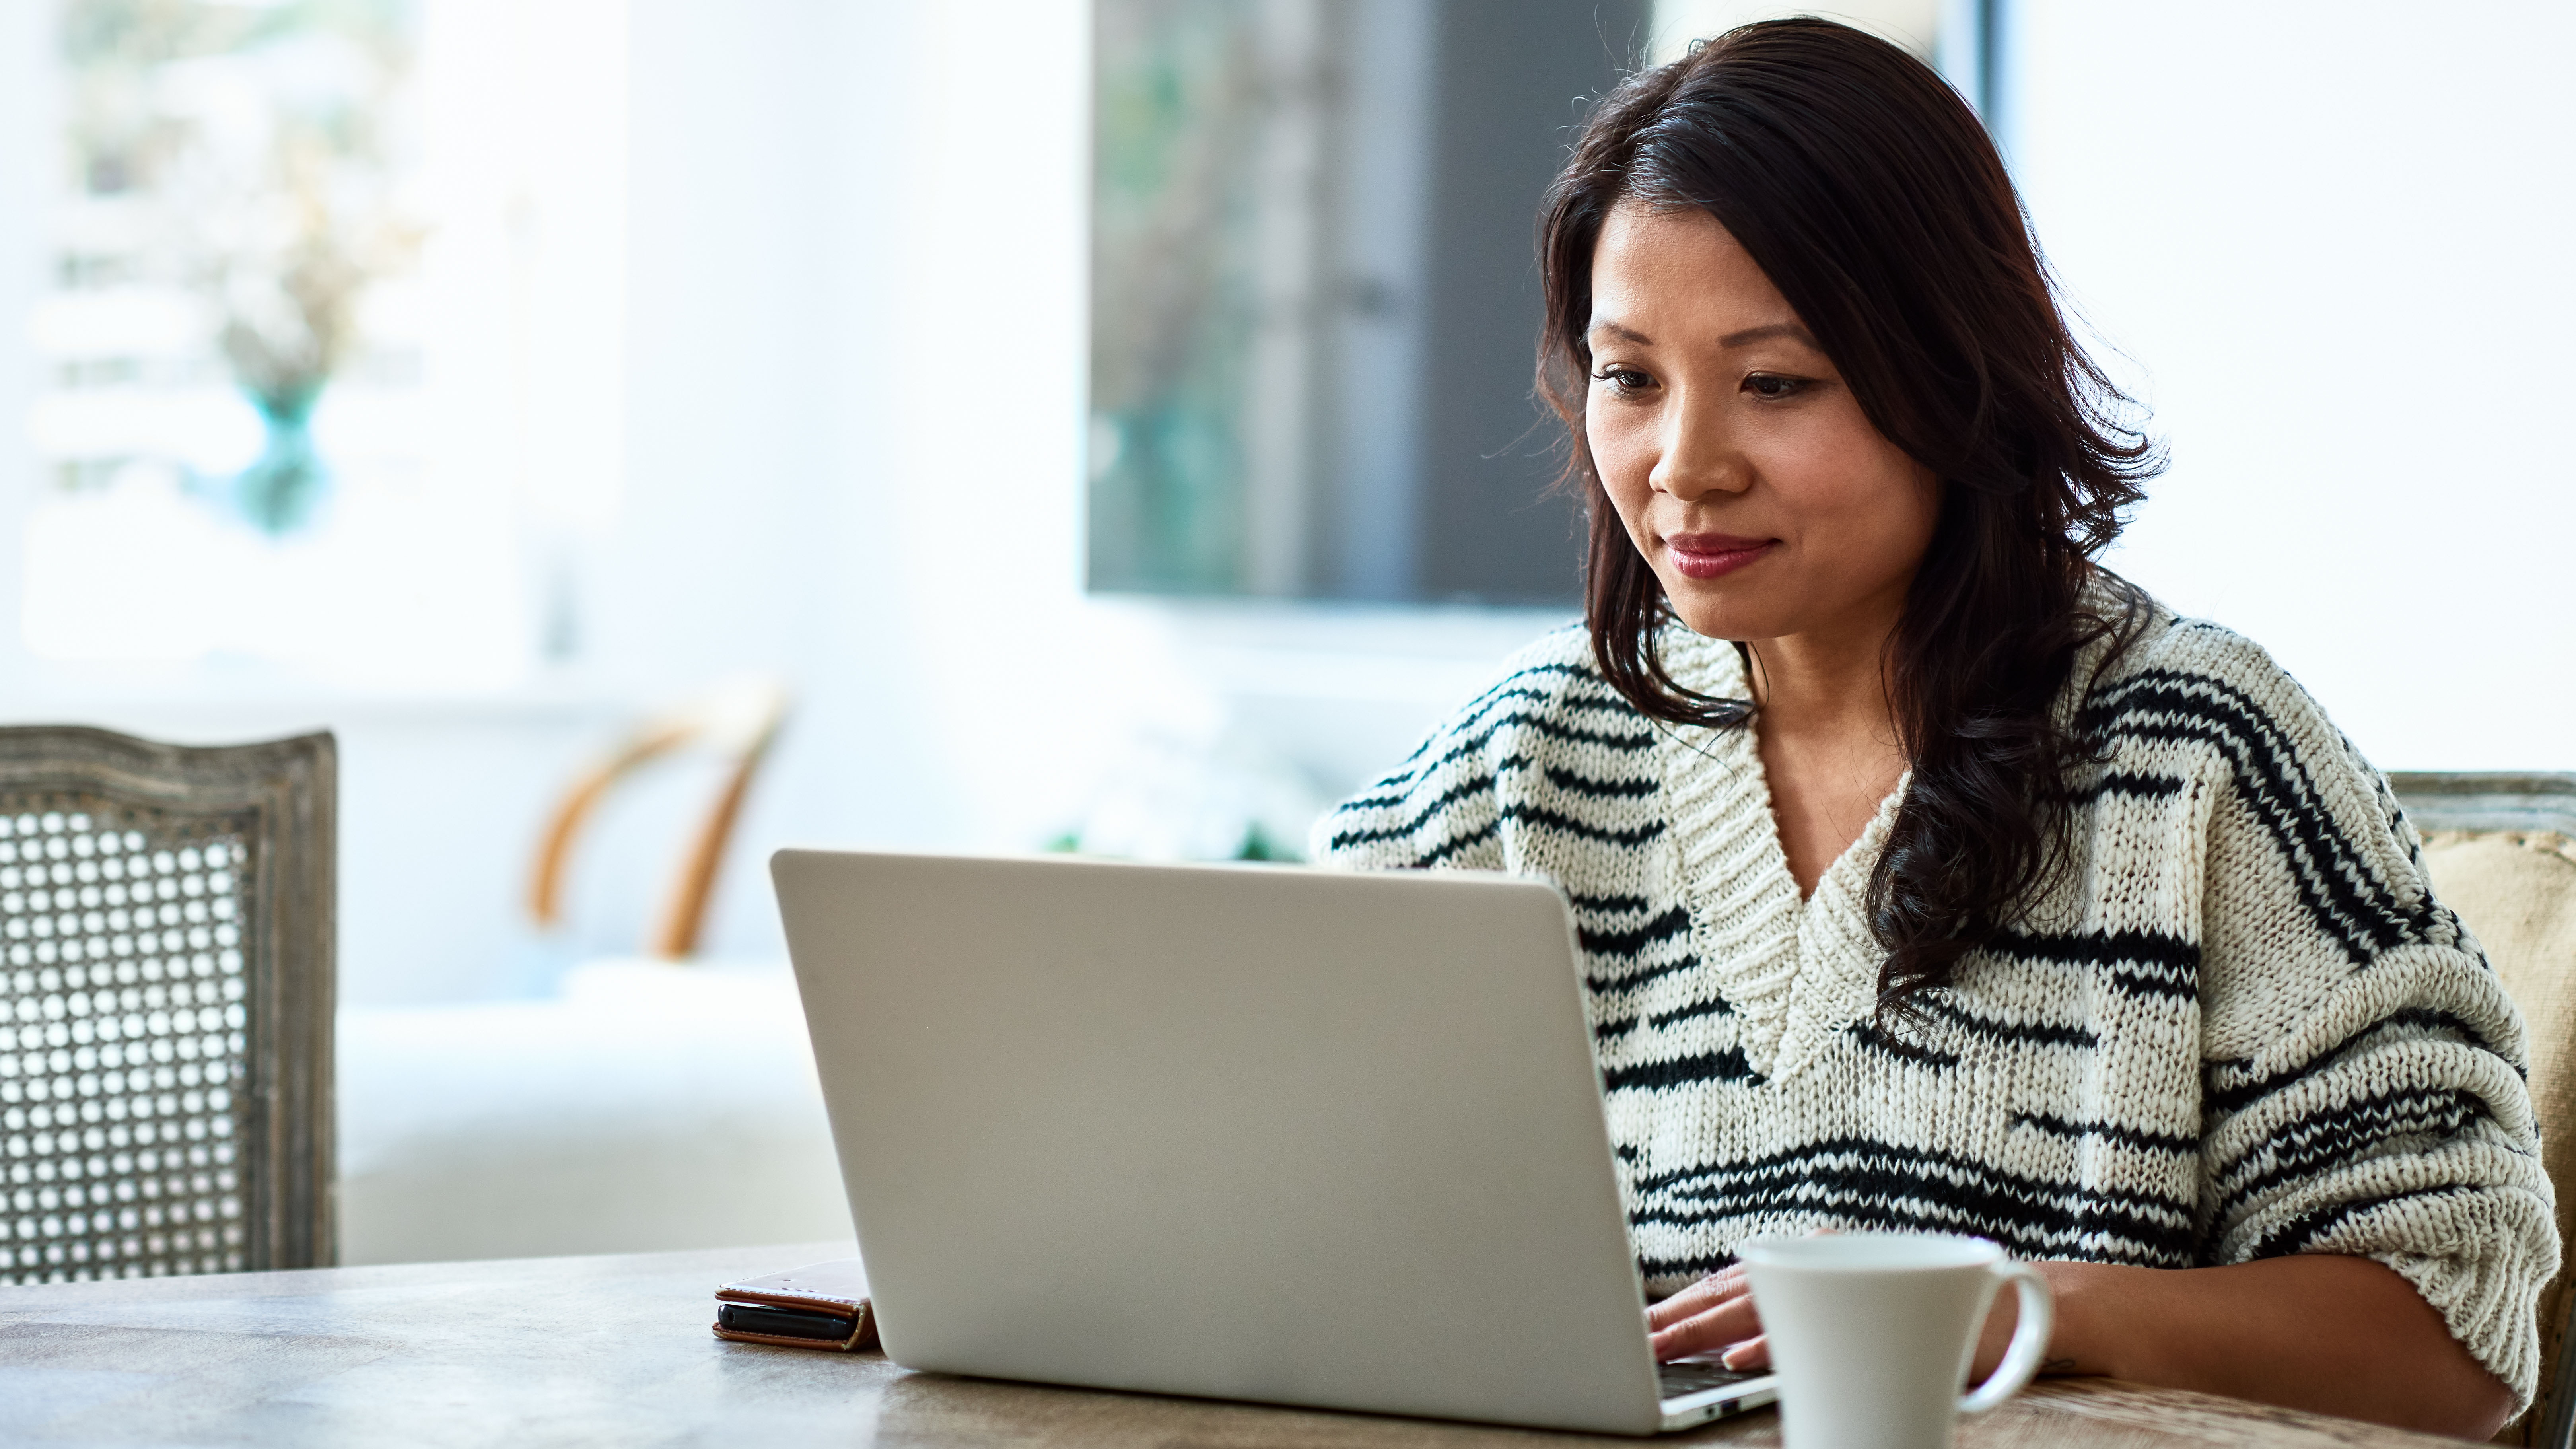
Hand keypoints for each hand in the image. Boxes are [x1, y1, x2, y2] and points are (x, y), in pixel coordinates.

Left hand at [1645, 1257, 2023, 1375]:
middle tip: (1632, 1342)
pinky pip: (1813, 1331)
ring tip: (1659, 1350)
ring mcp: (1853, 1277)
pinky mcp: (1882, 1307)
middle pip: (1733, 1291)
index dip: (1683, 1307)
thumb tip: (1726, 1349)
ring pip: (1761, 1308)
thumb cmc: (1932, 1321)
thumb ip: (1795, 1326)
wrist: (2024, 1308)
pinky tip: (1733, 1361)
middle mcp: (1827, 1254)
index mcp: (1815, 1254)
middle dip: (1676, 1321)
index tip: (1642, 1329)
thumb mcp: (1853, 1320)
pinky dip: (1767, 1347)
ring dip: (1703, 1333)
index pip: (1732, 1282)